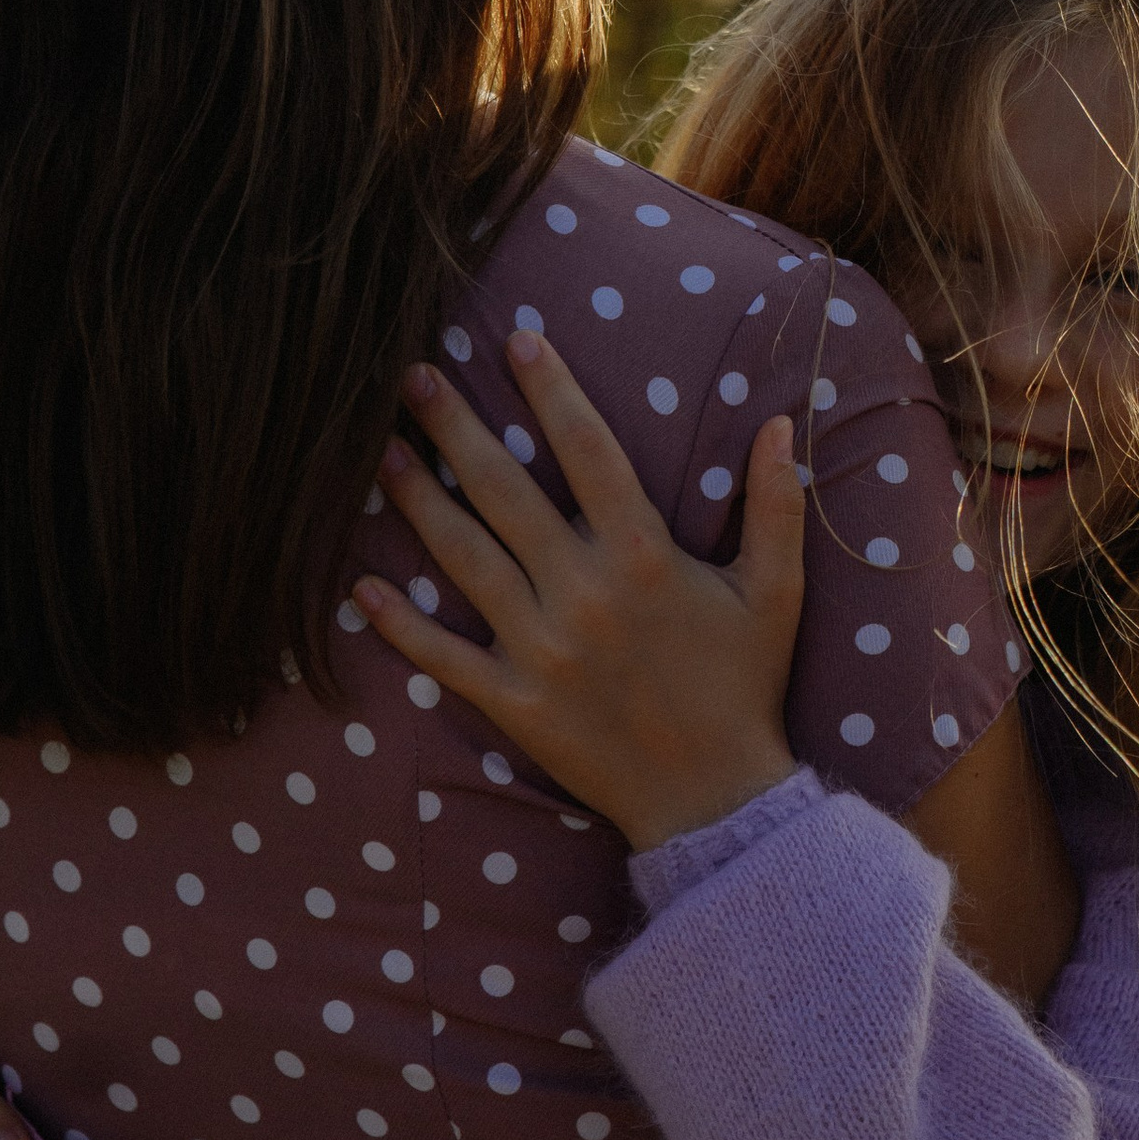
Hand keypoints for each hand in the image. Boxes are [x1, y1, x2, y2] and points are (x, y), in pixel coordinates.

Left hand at [350, 333, 806, 853]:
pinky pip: (445, 657)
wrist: (715, 799)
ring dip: (416, 503)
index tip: (518, 340)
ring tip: (378, 455)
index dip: (552, 390)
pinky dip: (399, 626)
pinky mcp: (515, 704)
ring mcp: (542, 651)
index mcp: (645, 556)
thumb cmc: (746, 687)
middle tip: (410, 378)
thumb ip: (775, 506)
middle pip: (504, 492)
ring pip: (464, 561)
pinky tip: (359, 588)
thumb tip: (779, 422)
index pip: (590, 450)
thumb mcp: (776, 593)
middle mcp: (584, 594)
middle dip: (454, 429)